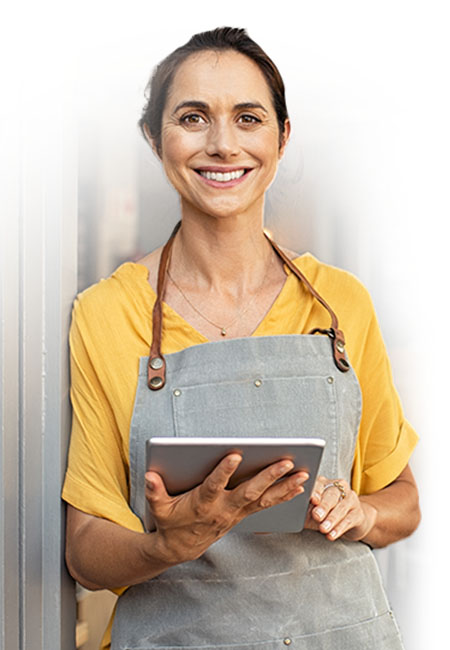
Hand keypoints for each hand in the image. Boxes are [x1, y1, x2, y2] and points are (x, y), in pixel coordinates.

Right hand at [145, 454, 308, 563]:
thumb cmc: (170, 521)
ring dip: (284, 487)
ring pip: (264, 499)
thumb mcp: (158, 507)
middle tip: (286, 462)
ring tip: (303, 473)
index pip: (214, 485)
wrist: (181, 548)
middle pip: (249, 491)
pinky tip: (299, 486)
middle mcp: (224, 508)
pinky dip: (284, 496)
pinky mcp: (243, 514)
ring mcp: (236, 513)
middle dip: (268, 477)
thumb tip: (149, 476)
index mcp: (203, 503)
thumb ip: (155, 491)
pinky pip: (267, 505)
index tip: (235, 455)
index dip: (224, 471)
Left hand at [304, 475, 376, 541]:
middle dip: (324, 506)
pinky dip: (339, 528)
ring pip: (341, 507)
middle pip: (332, 495)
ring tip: (323, 529)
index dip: (316, 491)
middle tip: (316, 516)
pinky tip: (332, 534)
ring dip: (331, 519)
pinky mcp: (358, 512)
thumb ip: (304, 508)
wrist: (349, 521)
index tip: (312, 500)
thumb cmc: (325, 514)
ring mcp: (351, 499)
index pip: (319, 484)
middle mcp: (339, 487)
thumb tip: (292, 512)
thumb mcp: (312, 510)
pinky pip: (349, 520)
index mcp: (324, 483)